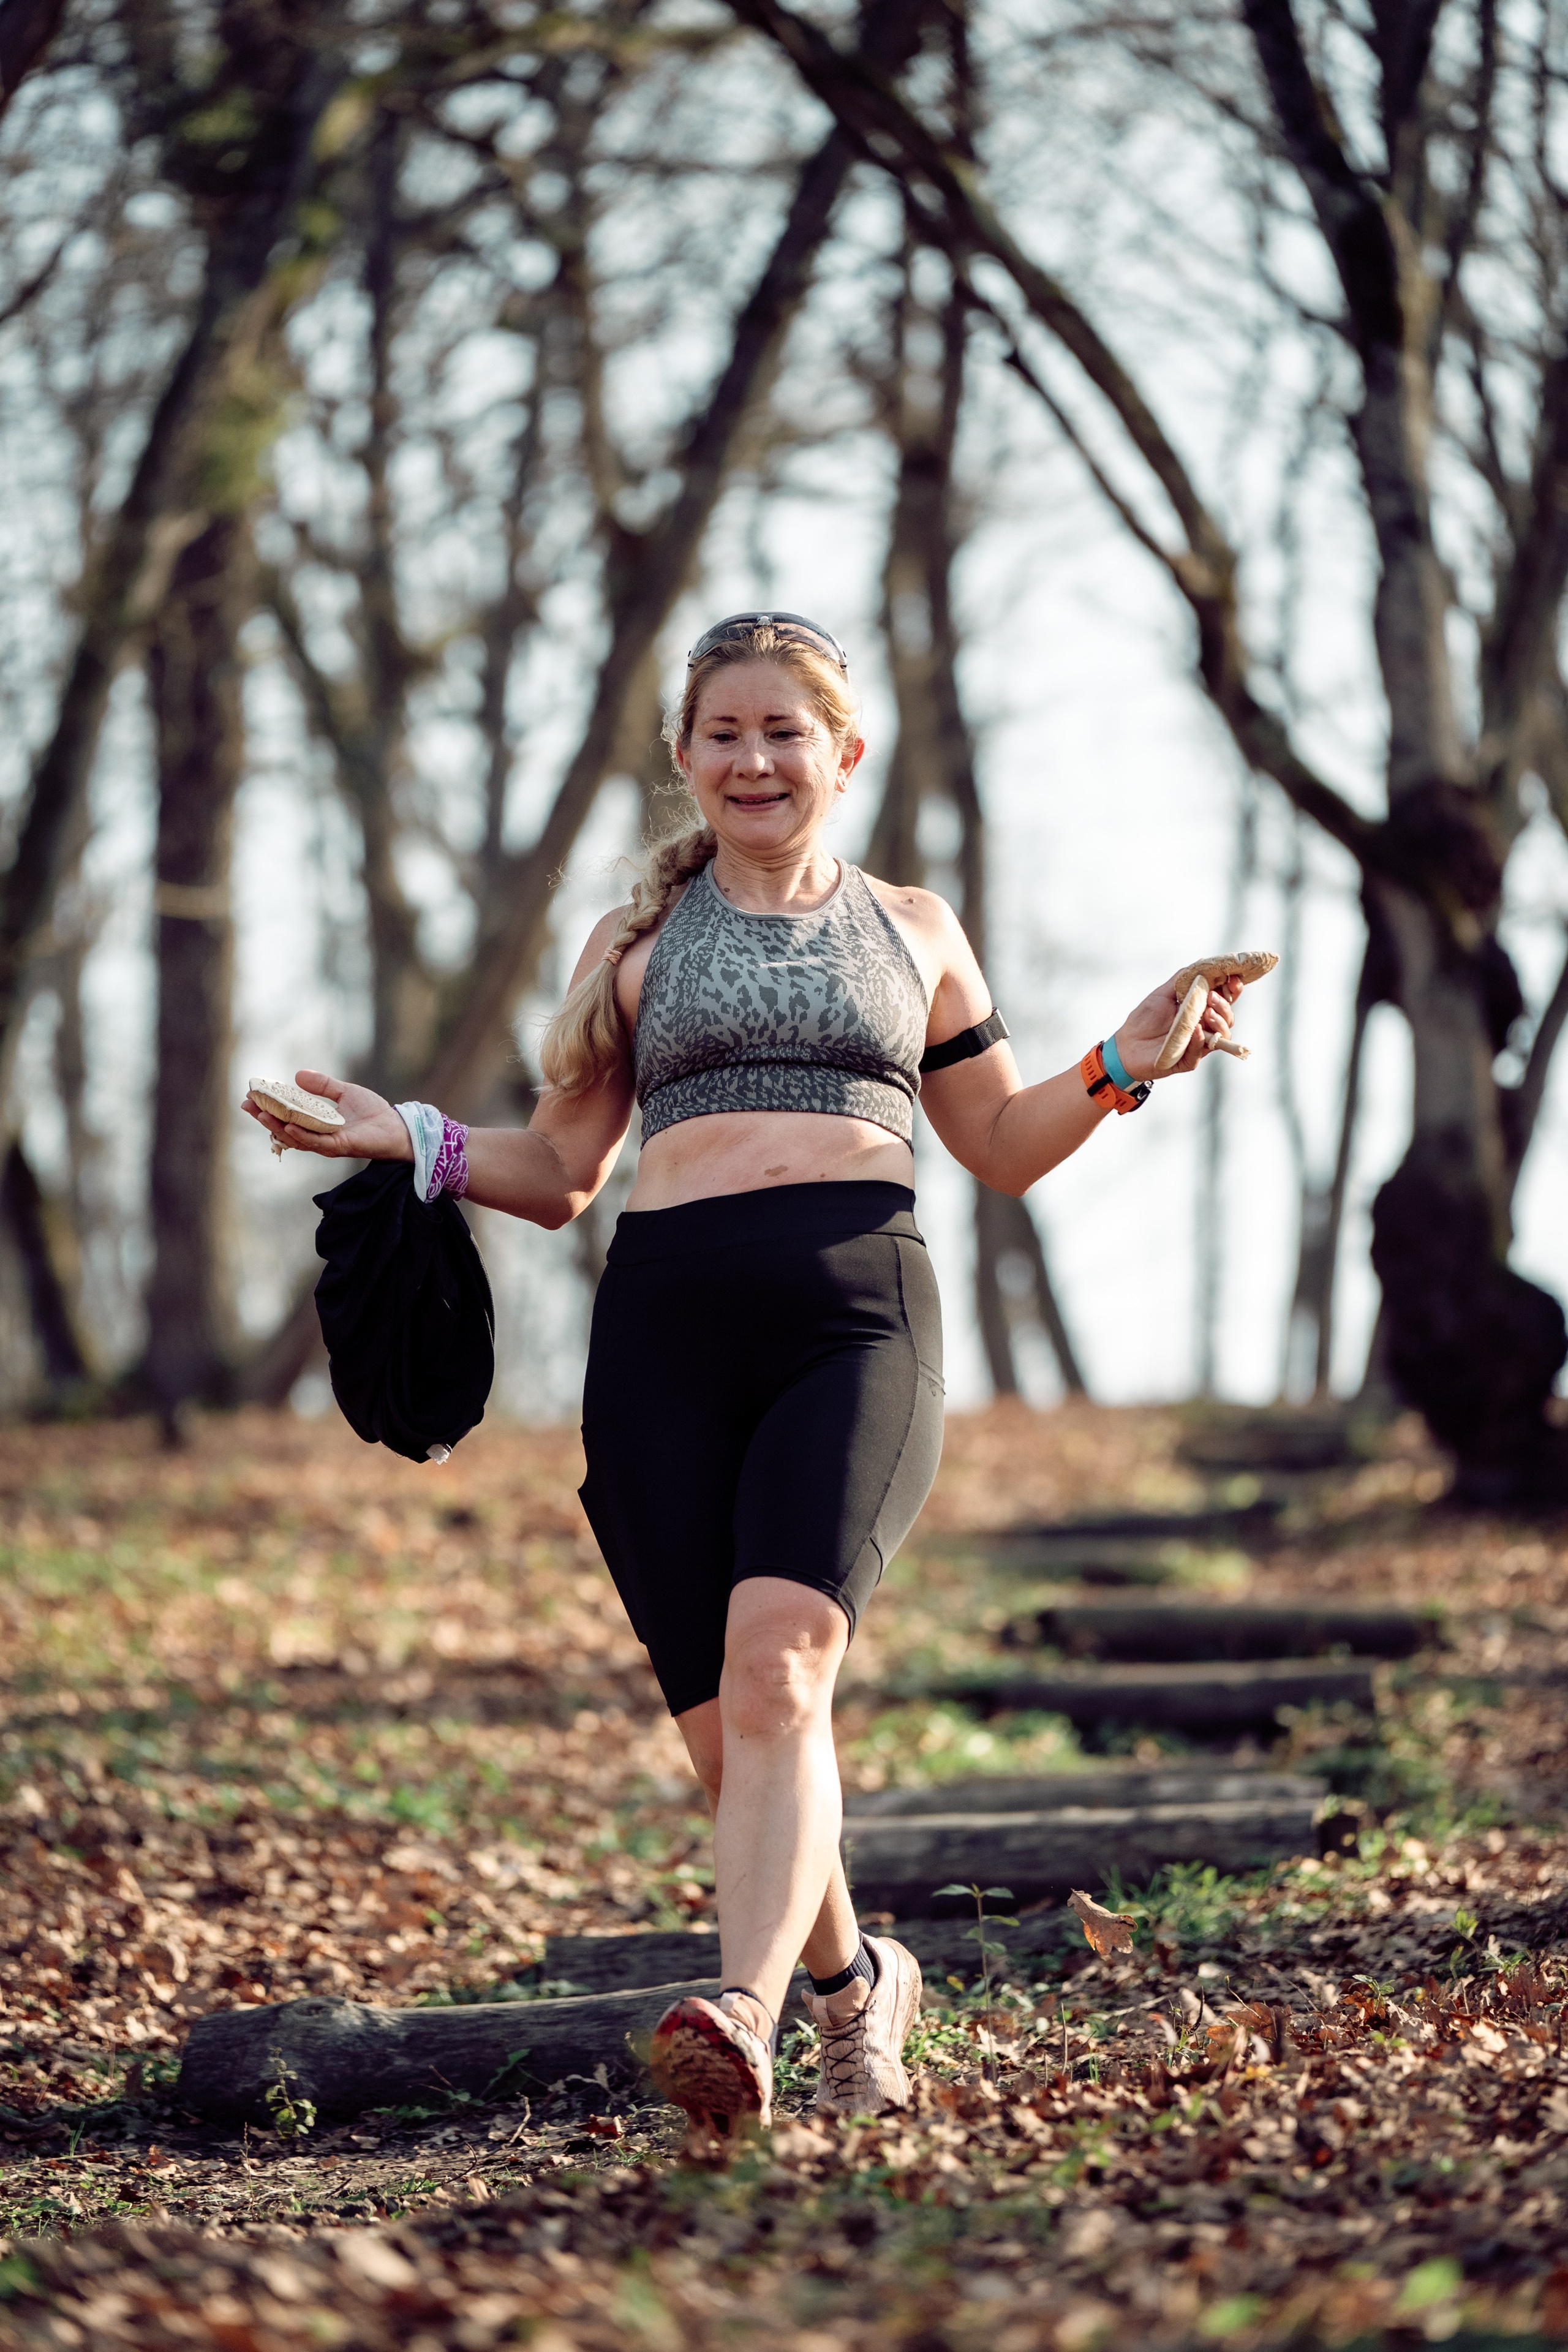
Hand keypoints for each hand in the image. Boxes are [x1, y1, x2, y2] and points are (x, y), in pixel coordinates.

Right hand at [241, 1071, 414, 1160]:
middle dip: (264, 1117)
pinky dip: (301, 1135)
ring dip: (276, 1126)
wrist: (396, 1126)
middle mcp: (317, 1136)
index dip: (268, 1107)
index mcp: (315, 1123)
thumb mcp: (345, 1092)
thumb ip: (323, 1086)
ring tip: (260, 1114)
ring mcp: (327, 1143)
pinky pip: (316, 1143)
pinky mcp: (340, 1146)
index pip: (285, 1116)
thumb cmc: (373, 1112)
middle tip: (247, 1104)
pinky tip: (287, 1126)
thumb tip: (297, 1075)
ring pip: (295, 1137)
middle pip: (284, 1128)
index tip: (250, 1094)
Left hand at [1111, 973, 1240, 1081]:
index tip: (1233, 978)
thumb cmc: (1144, 1019)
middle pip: (1228, 1017)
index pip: (1225, 999)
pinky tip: (1196, 1029)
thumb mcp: (1162, 994)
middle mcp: (1204, 1027)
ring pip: (1222, 1036)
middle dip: (1224, 1005)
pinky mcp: (1188, 1060)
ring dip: (1219, 1022)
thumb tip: (1202, 963)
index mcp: (1201, 1010)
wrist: (1125, 1044)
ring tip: (1207, 1013)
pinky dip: (1201, 1040)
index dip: (1233, 989)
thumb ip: (1182, 979)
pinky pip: (1201, 1051)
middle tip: (1212, 996)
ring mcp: (1198, 1044)